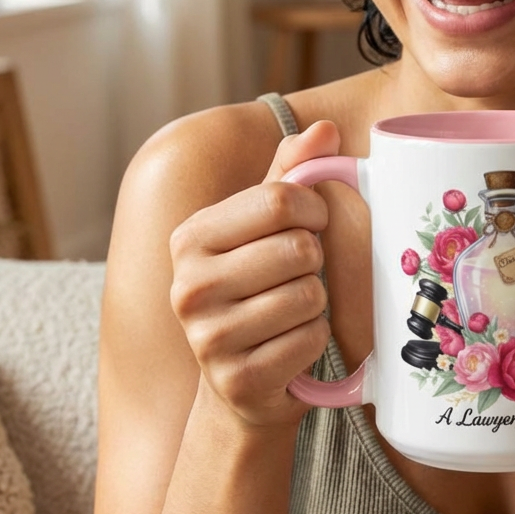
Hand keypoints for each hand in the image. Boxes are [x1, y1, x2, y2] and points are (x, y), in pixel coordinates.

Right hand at [168, 120, 339, 429]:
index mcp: (191, 237)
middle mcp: (188, 285)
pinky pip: (310, 340)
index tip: (314, 224)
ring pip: (309, 296)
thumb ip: (292, 174)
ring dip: (317, 303)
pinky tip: (290, 345)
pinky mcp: (236, 381)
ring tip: (292, 310)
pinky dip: (315, 341)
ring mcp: (206, 339)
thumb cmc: (260, 289)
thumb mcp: (266, 228)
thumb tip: (326, 129)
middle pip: (298, 248)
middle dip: (315, 261)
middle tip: (299, 275)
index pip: (279, 198)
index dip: (315, 209)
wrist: (241, 384)